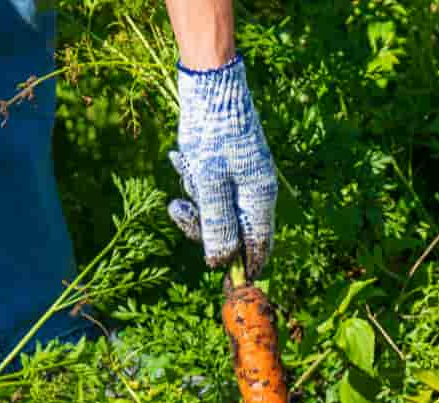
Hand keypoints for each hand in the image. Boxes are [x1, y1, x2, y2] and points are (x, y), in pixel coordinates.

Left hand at [167, 54, 277, 279]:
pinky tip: (183, 156)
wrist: (211, 84)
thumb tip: (218, 262)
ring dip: (195, 195)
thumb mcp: (209, 182)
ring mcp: (243, 176)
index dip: (242, 265)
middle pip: (232, 228)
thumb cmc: (212, 133)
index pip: (258, 245)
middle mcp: (256, 189)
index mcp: (259, 197)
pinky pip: (210, 186)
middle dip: (202, 223)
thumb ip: (215, 224)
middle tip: (179, 208)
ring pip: (216, 207)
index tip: (225, 283)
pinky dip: (195, 178)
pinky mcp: (228, 164)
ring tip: (184, 163)